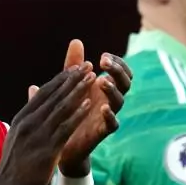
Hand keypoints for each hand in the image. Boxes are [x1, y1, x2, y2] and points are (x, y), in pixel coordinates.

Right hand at [0, 66, 94, 184]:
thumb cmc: (14, 164)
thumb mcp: (16, 136)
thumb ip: (27, 118)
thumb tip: (32, 101)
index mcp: (22, 118)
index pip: (44, 93)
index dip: (61, 79)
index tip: (74, 67)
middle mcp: (28, 122)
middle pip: (54, 95)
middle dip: (72, 78)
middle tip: (88, 64)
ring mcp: (37, 135)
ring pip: (61, 108)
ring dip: (78, 91)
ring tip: (92, 78)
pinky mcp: (47, 150)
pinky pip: (65, 128)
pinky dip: (77, 114)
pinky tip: (89, 104)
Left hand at [27, 39, 131, 176]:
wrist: (60, 143)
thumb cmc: (68, 111)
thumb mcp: (68, 85)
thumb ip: (73, 65)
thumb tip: (76, 41)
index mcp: (103, 88)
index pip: (120, 71)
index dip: (117, 62)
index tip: (104, 56)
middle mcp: (109, 100)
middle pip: (125, 83)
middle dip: (118, 71)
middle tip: (105, 62)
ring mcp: (107, 116)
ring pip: (120, 101)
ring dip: (113, 89)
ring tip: (103, 81)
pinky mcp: (101, 132)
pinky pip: (113, 124)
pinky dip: (110, 116)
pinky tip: (103, 108)